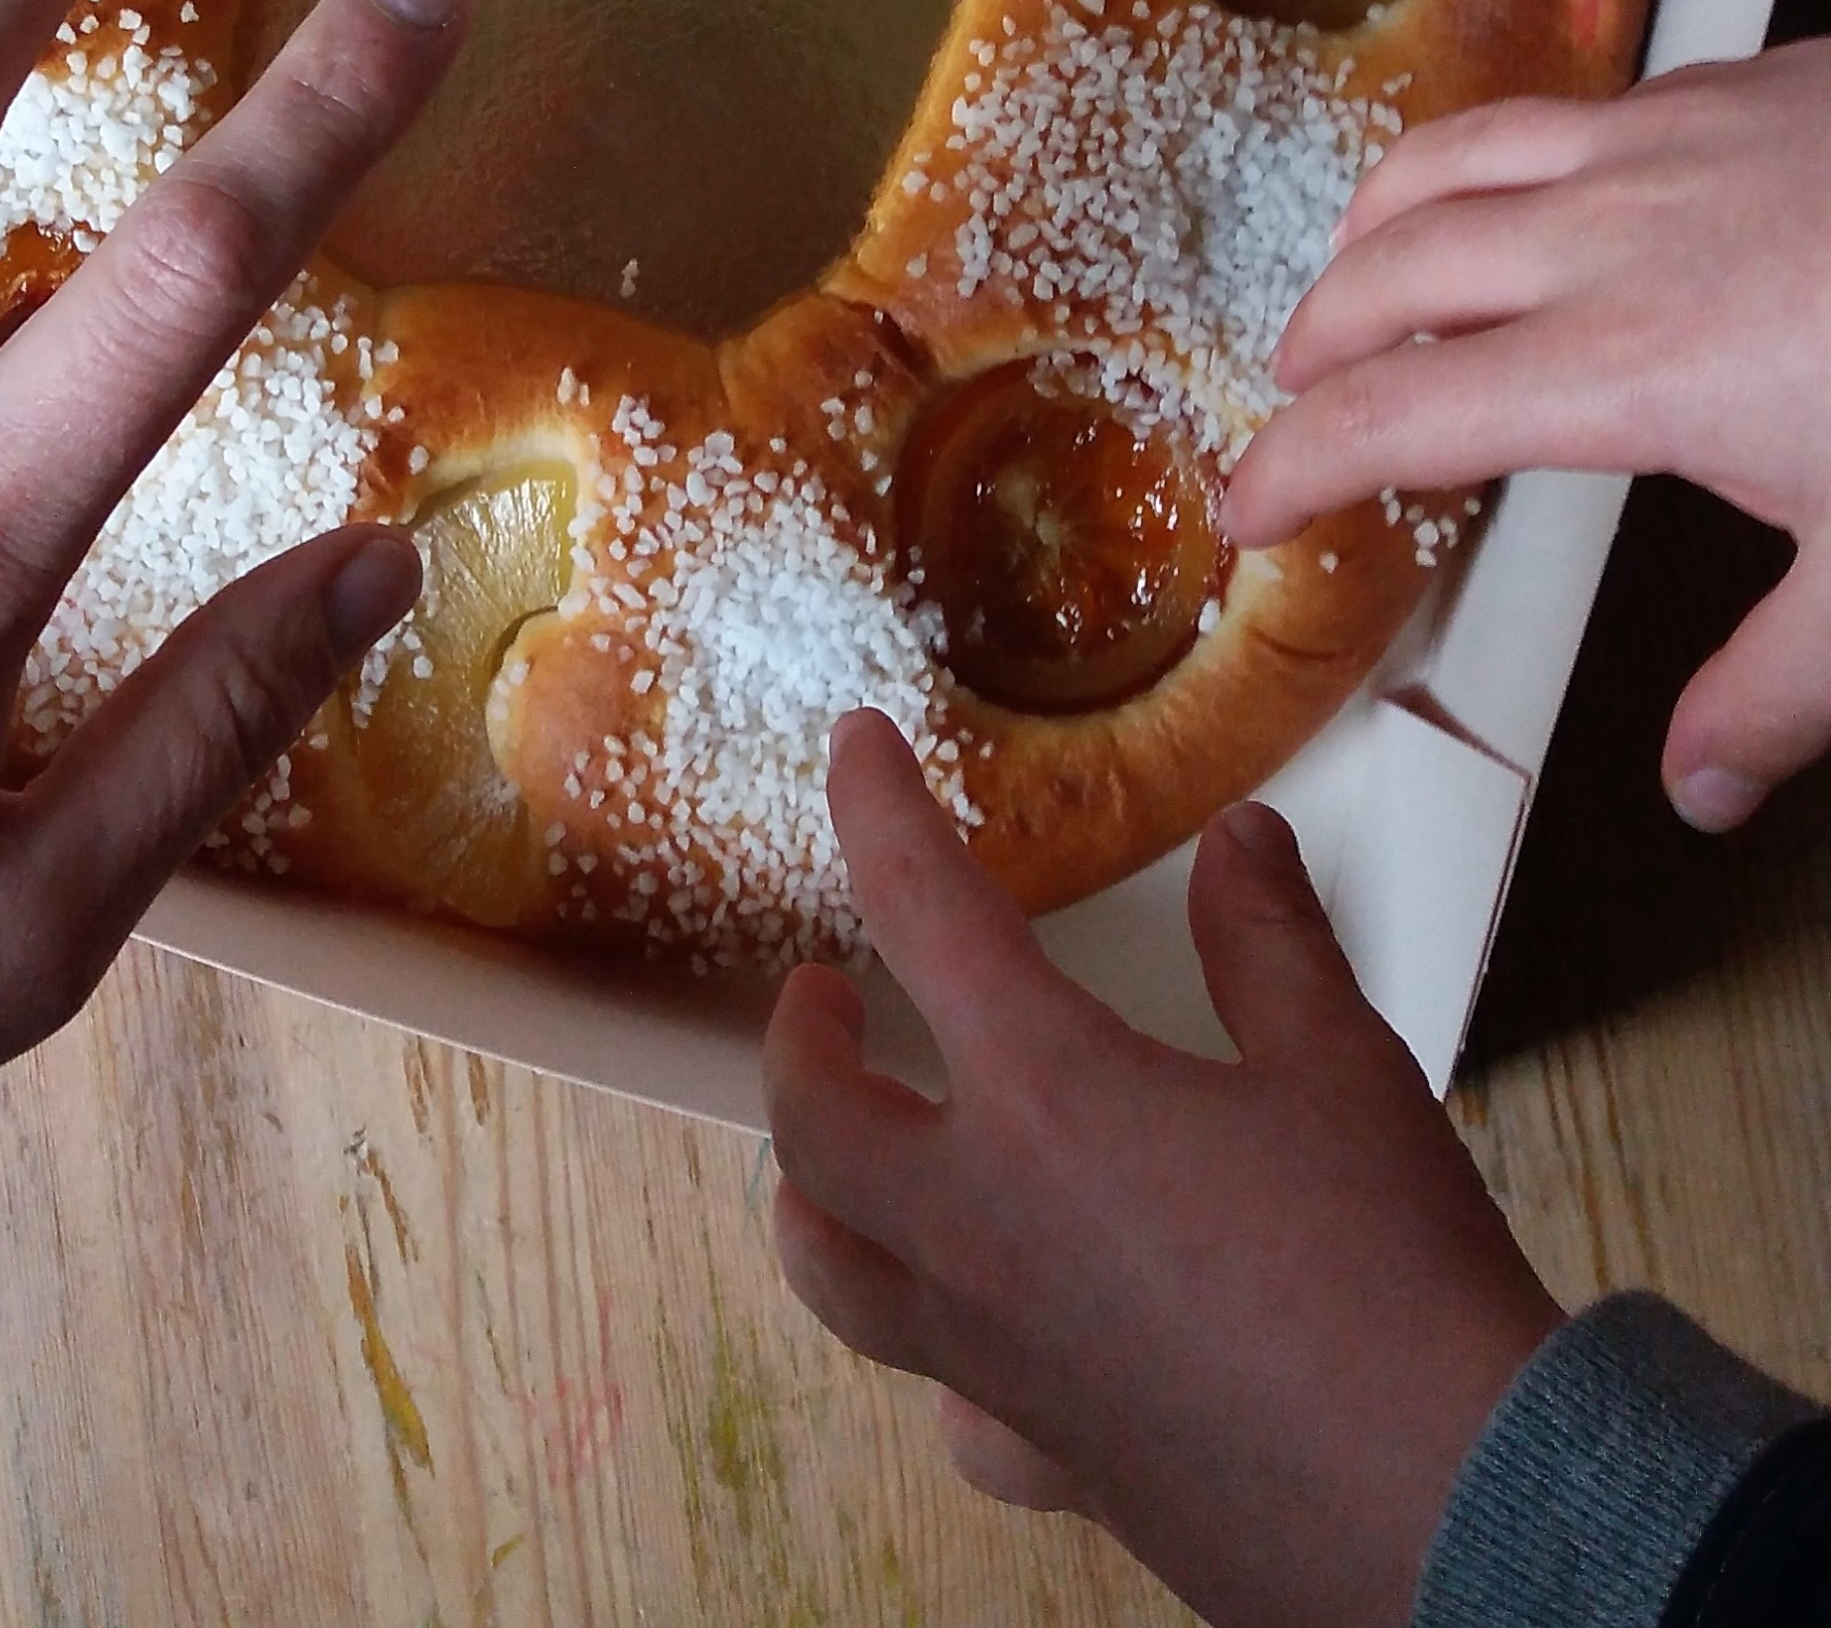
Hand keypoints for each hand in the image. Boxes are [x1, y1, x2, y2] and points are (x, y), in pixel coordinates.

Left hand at [764, 713, 1555, 1627]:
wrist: (1453, 1506)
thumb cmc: (1392, 1272)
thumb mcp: (1342, 1066)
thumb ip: (1270, 943)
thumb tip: (1242, 842)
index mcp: (1045, 1095)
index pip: (919, 908)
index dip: (873, 808)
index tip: (850, 745)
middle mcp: (981, 1227)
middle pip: (810, 1121)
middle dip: (798, 1040)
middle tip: (826, 992)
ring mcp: (997, 1359)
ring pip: (834, 1275)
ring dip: (813, 1196)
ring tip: (840, 1152)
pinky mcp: (1050, 1462)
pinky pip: (950, 1411)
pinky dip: (945, 1362)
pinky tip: (982, 1344)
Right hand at [1231, 46, 1830, 831]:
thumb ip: (1778, 688)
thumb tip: (1704, 787)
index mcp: (1627, 369)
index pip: (1401, 417)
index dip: (1297, 464)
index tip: (1248, 506)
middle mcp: (1614, 232)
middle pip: (1396, 268)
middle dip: (1319, 336)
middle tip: (1295, 398)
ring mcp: (1669, 136)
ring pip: (1457, 157)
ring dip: (1382, 223)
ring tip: (1362, 270)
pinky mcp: (1734, 80)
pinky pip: (1563, 108)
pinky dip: (1496, 154)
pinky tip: (1538, 189)